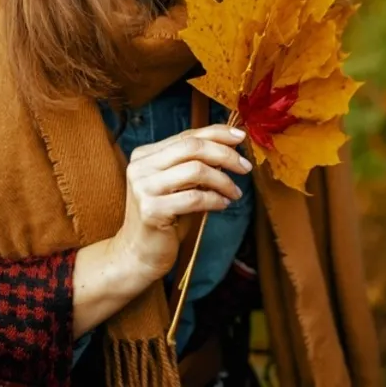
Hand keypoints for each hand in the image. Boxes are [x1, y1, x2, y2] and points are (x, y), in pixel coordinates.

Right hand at [111, 125, 251, 284]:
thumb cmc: (165, 218)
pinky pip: (194, 197)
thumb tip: (229, 147)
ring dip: (223, 180)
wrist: (140, 253)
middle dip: (225, 154)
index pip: (187, 135)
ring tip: (235, 192)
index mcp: (145, 155)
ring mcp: (143, 188)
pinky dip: (215, 199)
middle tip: (245, 167)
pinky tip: (223, 205)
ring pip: (195, 170)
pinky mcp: (151, 210)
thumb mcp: (180, 185)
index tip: (241, 138)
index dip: (217, 133)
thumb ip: (195, 164)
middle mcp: (140, 167)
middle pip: (192, 147)